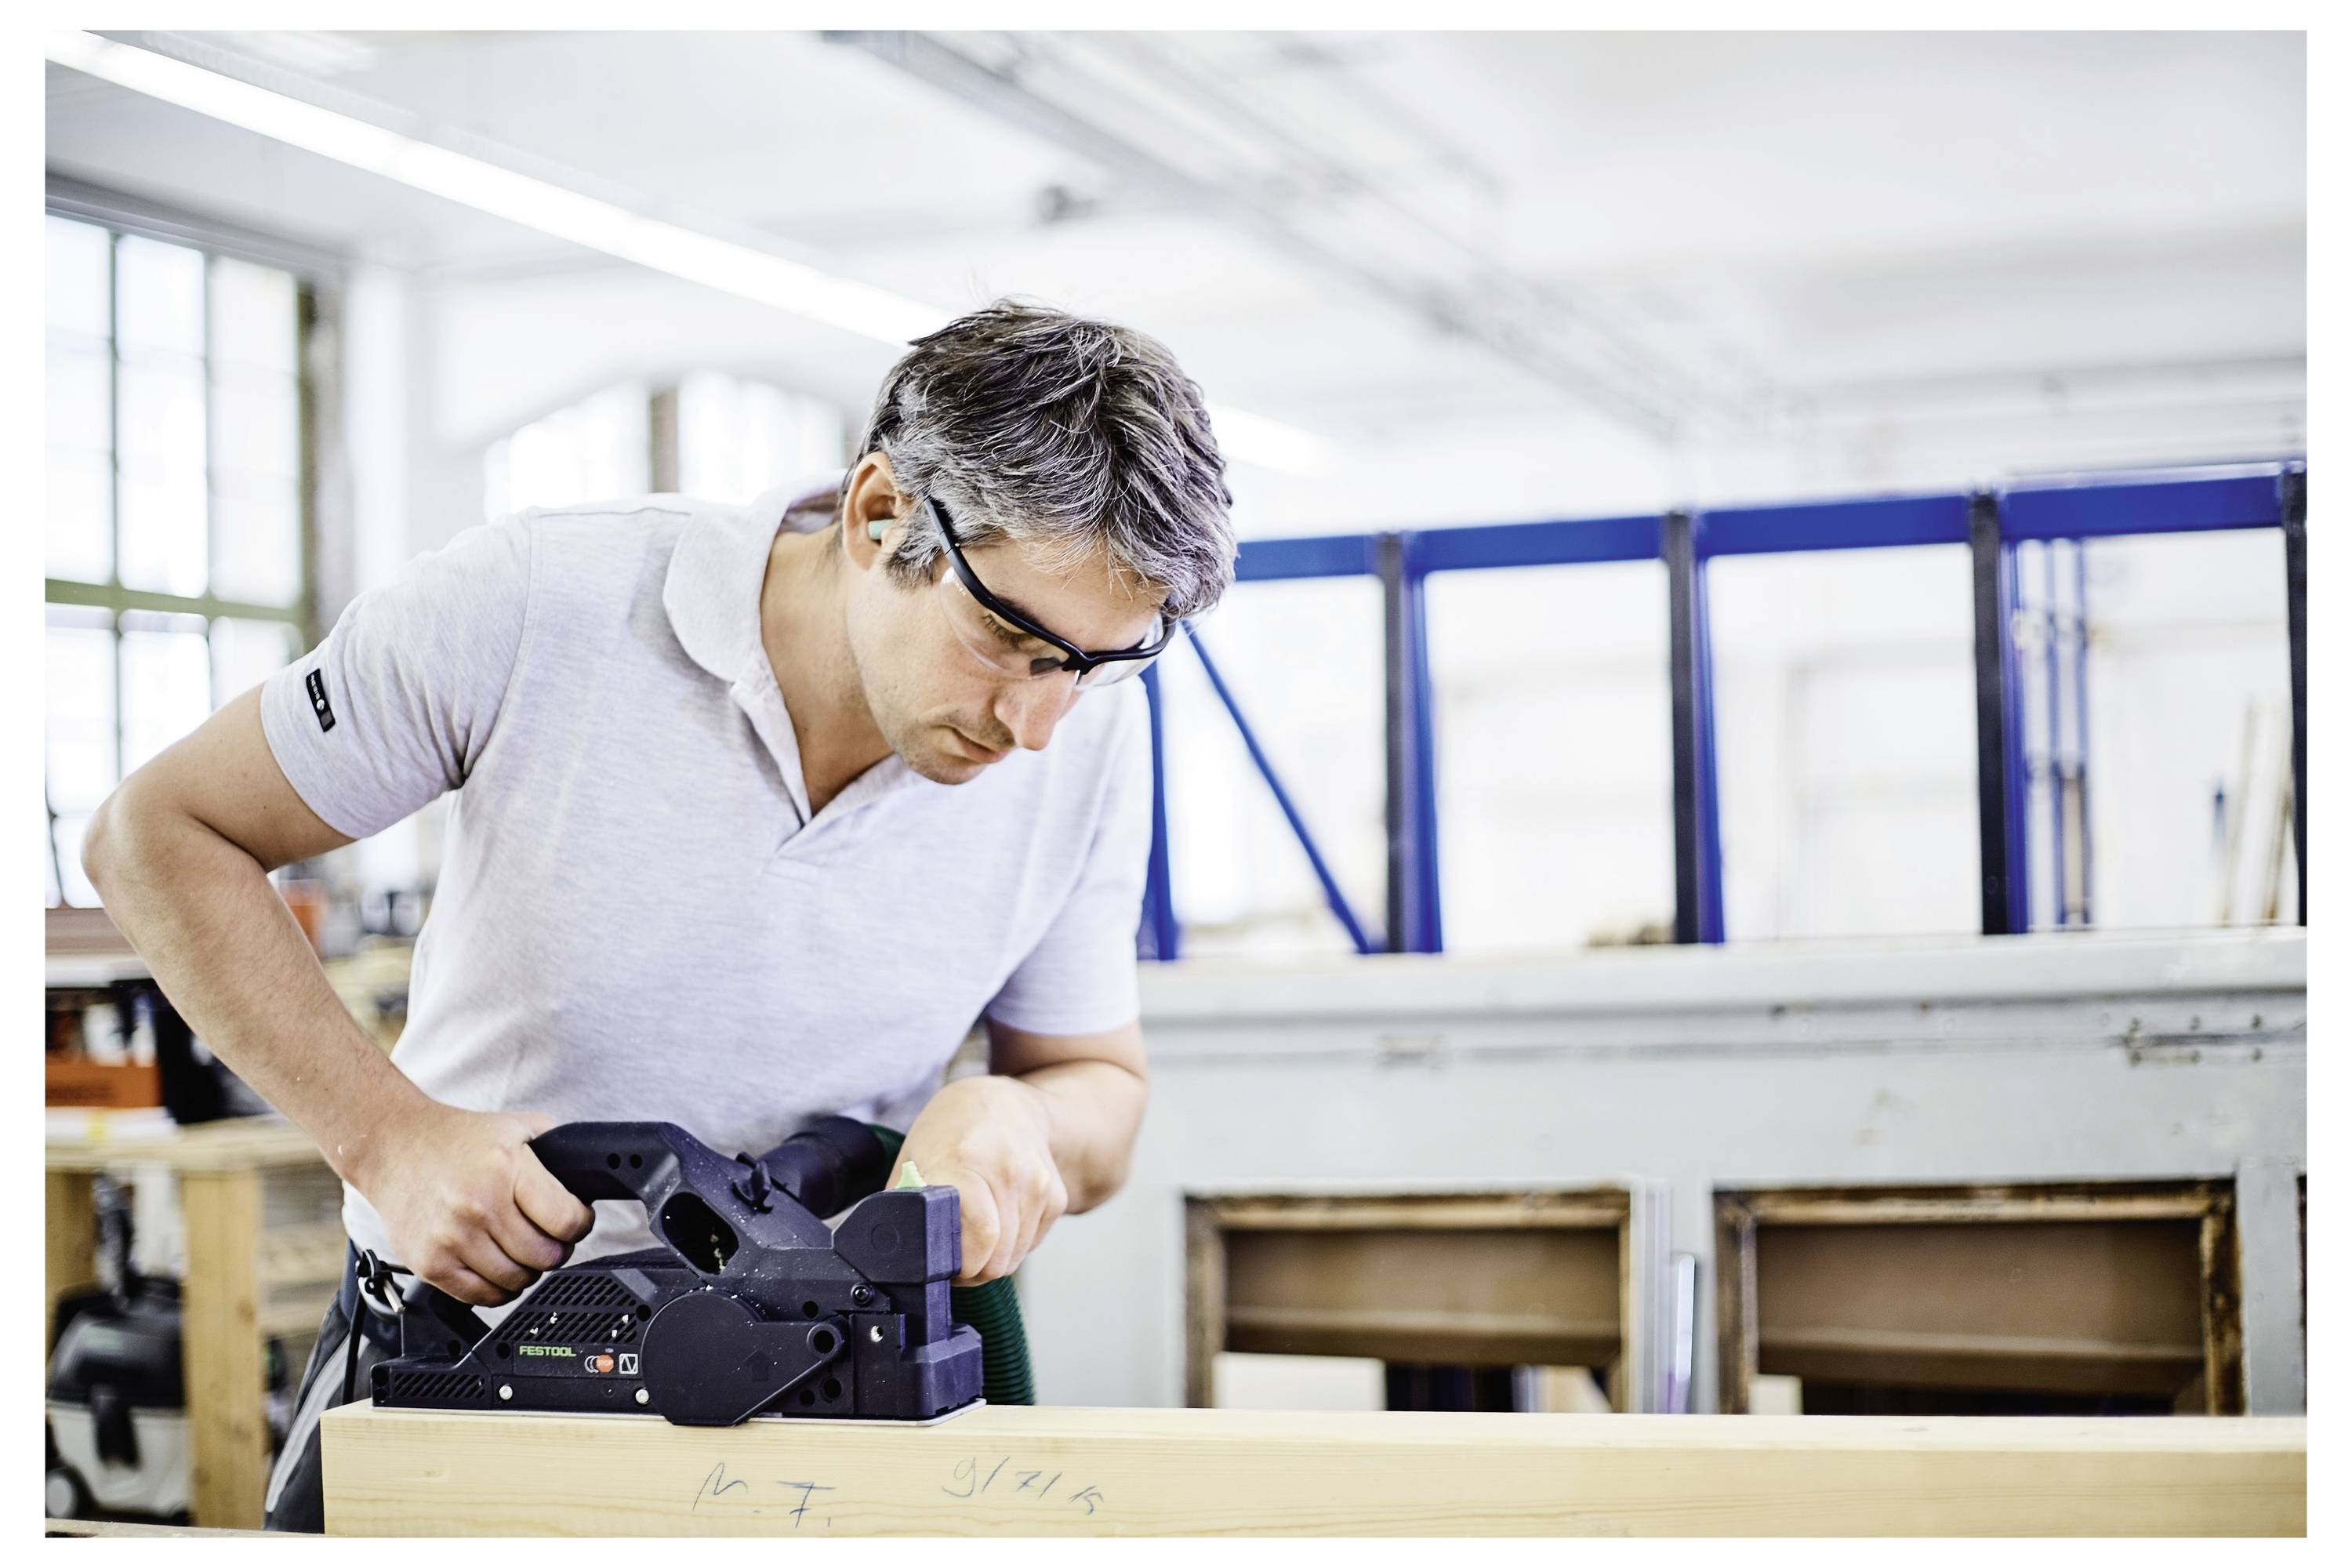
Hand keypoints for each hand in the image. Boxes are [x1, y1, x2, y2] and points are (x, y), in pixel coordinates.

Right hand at [349, 1099, 593, 1305]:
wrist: (394, 1146)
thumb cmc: (458, 1140)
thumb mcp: (517, 1127)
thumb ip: (557, 1151)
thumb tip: (590, 1179)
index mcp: (505, 1168)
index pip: (566, 1221)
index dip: (580, 1224)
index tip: (575, 1221)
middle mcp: (478, 1206)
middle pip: (545, 1257)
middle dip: (555, 1249)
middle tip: (547, 1237)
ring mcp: (452, 1238)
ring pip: (516, 1281)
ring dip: (527, 1271)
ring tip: (519, 1249)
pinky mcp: (430, 1264)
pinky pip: (482, 1297)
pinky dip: (499, 1290)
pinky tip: (497, 1266)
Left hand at [892, 1076, 1068, 1284]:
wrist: (1004, 1104)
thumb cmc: (951, 1132)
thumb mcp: (915, 1158)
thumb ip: (903, 1204)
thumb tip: (890, 1249)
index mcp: (969, 1162)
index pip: (980, 1237)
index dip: (960, 1266)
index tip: (943, 1268)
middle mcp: (1010, 1171)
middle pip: (999, 1257)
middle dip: (974, 1272)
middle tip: (954, 1263)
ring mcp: (1038, 1183)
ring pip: (1016, 1256)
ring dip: (993, 1260)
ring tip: (971, 1243)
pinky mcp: (1055, 1195)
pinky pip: (1032, 1244)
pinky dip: (1013, 1246)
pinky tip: (996, 1225)